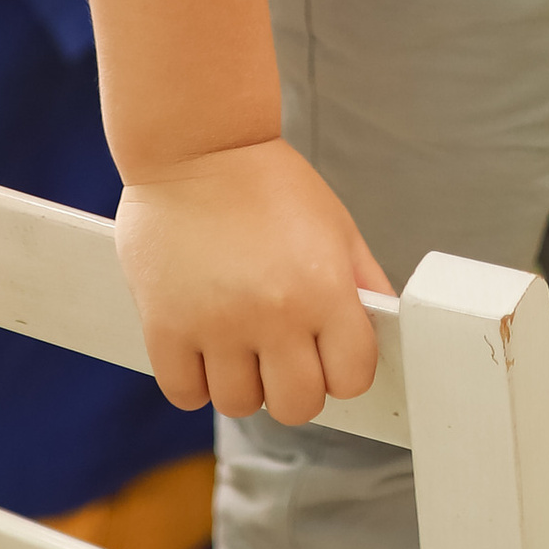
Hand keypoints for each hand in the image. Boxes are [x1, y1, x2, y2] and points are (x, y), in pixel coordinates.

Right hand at [115, 139, 393, 426]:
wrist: (197, 143)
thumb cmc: (268, 182)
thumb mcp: (336, 225)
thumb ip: (364, 284)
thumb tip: (383, 334)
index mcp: (324, 288)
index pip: (351, 378)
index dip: (344, 370)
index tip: (330, 354)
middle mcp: (273, 313)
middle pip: (296, 405)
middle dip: (294, 385)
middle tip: (282, 353)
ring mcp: (215, 324)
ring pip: (239, 404)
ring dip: (242, 382)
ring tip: (238, 341)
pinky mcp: (165, 326)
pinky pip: (185, 393)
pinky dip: (194, 380)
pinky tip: (203, 346)